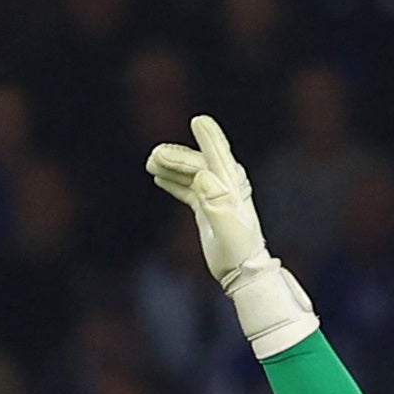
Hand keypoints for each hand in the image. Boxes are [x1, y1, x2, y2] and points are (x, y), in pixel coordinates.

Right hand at [144, 115, 270, 288]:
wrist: (243, 273)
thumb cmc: (236, 252)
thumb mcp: (227, 229)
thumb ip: (216, 202)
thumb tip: (203, 176)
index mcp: (232, 188)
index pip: (218, 156)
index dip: (209, 137)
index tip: (198, 120)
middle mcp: (225, 187)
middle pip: (198, 163)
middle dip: (176, 158)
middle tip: (153, 157)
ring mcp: (216, 196)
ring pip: (191, 173)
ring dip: (171, 167)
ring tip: (150, 163)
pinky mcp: (208, 207)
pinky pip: (188, 188)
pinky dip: (174, 181)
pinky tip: (159, 177)